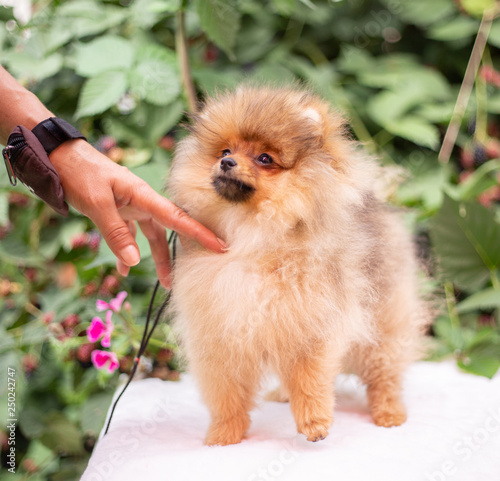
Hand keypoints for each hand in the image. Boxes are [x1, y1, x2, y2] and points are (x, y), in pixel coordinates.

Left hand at [49, 139, 224, 287]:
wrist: (59, 157)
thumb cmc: (79, 174)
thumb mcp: (96, 204)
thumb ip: (116, 233)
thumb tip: (134, 262)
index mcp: (143, 195)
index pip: (177, 217)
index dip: (199, 233)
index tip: (219, 246)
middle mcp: (142, 201)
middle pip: (169, 229)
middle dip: (183, 251)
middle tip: (199, 271)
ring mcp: (132, 206)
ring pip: (152, 236)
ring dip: (157, 258)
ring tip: (165, 282)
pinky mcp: (120, 211)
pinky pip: (130, 235)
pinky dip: (128, 252)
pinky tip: (122, 269)